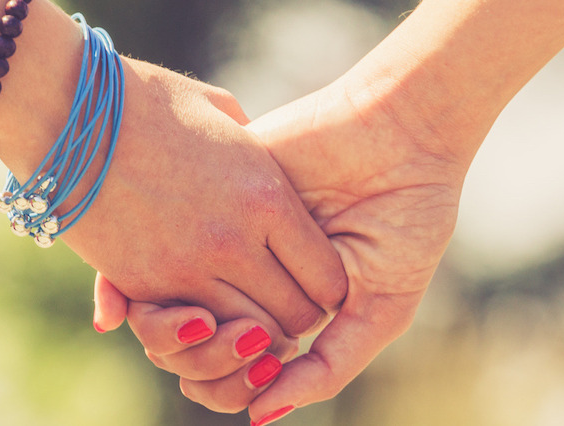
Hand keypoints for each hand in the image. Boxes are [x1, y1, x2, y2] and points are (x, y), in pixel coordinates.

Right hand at [59, 58, 348, 358]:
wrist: (66, 113)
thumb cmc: (148, 102)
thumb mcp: (223, 116)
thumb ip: (260, 152)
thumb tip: (274, 171)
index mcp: (266, 196)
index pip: (328, 277)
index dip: (329, 285)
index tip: (314, 276)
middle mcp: (233, 242)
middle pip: (296, 319)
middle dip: (296, 318)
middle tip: (282, 301)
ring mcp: (186, 270)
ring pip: (247, 339)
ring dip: (251, 334)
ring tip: (246, 311)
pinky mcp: (142, 286)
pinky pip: (191, 336)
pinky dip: (205, 332)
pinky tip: (205, 311)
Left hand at [95, 76, 468, 421]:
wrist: (402, 136)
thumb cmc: (405, 223)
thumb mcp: (380, 308)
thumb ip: (327, 366)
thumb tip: (259, 415)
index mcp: (279, 309)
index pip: (228, 370)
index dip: (228, 389)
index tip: (255, 385)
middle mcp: (242, 279)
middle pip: (186, 348)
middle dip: (202, 368)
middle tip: (243, 352)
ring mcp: (220, 240)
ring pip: (162, 307)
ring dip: (180, 338)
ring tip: (228, 330)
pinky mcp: (207, 197)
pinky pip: (158, 253)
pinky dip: (159, 288)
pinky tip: (188, 302)